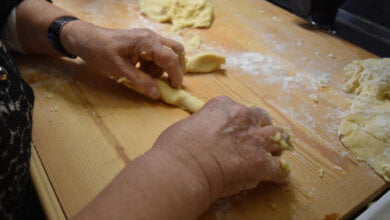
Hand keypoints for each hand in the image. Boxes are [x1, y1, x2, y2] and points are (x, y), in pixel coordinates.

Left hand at [62, 22, 184, 98]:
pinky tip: (141, 73)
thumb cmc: (99, 51)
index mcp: (146, 42)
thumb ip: (139, 82)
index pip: (170, 58)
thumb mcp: (118, 70)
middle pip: (175, 51)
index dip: (176, 74)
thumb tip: (157, 94)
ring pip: (167, 54)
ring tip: (147, 79)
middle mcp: (151, 37)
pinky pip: (156, 55)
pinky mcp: (142, 43)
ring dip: (162, 69)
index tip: (175, 89)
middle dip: (176, 68)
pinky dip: (154, 66)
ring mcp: (147, 39)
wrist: (84, 38)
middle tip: (170, 83)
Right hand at [153, 96, 289, 200]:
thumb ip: (204, 127)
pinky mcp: (261, 163)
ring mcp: (255, 140)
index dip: (240, 122)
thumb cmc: (176, 147)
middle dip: (262, 129)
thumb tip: (205, 138)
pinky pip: (279, 169)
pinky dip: (278, 174)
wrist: (183, 167)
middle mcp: (244, 117)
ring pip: (279, 138)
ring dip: (276, 146)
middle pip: (262, 119)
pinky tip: (276, 178)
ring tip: (275, 154)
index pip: (240, 110)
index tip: (237, 130)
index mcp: (224, 106)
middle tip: (259, 140)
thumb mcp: (188, 125)